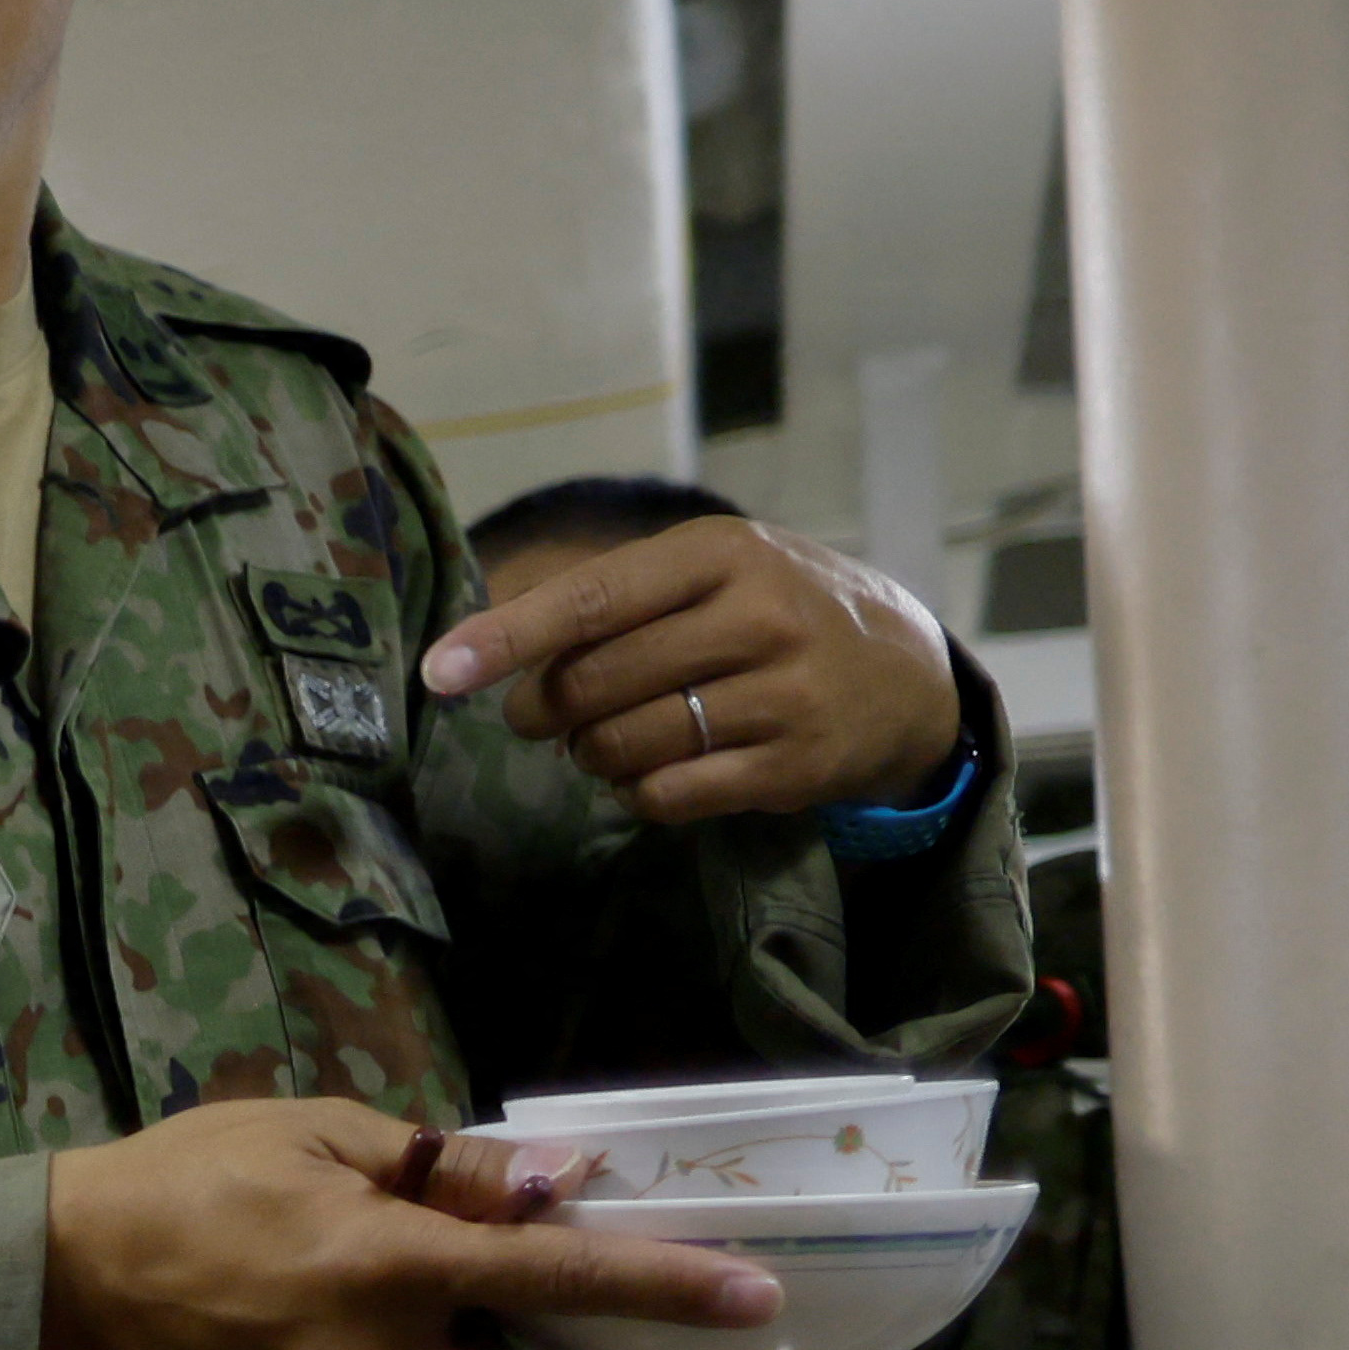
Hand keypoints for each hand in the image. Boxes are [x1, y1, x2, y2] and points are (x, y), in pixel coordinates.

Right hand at [34, 1100, 784, 1349]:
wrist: (51, 1279)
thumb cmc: (181, 1178)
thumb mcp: (312, 1134)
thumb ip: (444, 1169)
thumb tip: (554, 1186)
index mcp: (392, 1267)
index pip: (561, 1278)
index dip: (666, 1288)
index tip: (753, 1300)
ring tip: (474, 1299)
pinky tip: (368, 1309)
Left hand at [428, 516, 969, 825]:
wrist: (908, 674)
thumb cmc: (774, 612)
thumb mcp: (711, 572)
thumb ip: (611, 597)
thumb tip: (484, 645)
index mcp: (723, 555)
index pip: (593, 599)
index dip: (509, 637)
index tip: (440, 671)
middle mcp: (759, 618)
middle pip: (596, 682)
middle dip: (543, 709)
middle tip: (537, 716)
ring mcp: (786, 694)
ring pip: (625, 743)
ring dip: (588, 754)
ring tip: (601, 740)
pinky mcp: (798, 765)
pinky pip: (670, 794)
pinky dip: (637, 793)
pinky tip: (648, 775)